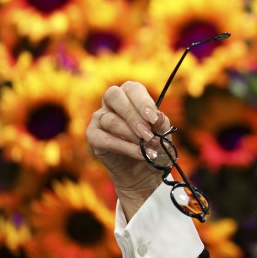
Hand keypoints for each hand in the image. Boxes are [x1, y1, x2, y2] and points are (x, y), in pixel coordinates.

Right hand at [86, 81, 170, 218]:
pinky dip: (125, 147)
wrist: (144, 169)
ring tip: (147, 146)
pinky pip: (105, 139)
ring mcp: (99, 118)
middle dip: (133, 115)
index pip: (132, 89)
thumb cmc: (153, 144)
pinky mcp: (93, 136)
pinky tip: (139, 153)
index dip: (143, 102)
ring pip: (110, 120)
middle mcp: (112, 103)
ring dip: (131, 134)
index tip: (154, 119)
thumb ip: (161, 123)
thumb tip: (158, 116)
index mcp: (130, 95)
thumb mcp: (163, 132)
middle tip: (148, 133)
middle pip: (114, 96)